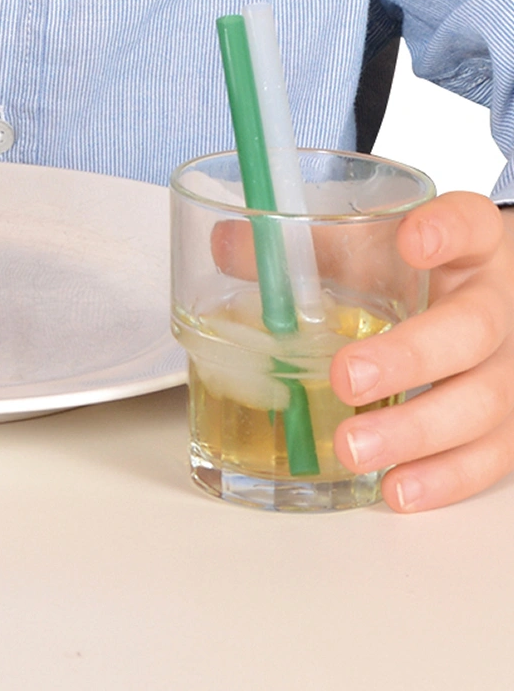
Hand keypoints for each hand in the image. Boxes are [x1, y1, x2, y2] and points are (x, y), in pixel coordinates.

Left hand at [330, 193, 513, 510]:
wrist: (477, 297)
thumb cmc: (414, 267)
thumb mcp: (370, 242)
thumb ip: (308, 244)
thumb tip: (226, 243)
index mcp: (471, 244)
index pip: (470, 224)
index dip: (446, 231)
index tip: (411, 240)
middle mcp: (500, 303)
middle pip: (472, 329)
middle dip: (408, 358)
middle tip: (345, 377)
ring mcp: (511, 367)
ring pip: (483, 403)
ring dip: (415, 431)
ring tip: (351, 446)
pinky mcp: (510, 422)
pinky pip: (489, 457)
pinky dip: (442, 477)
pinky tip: (395, 487)